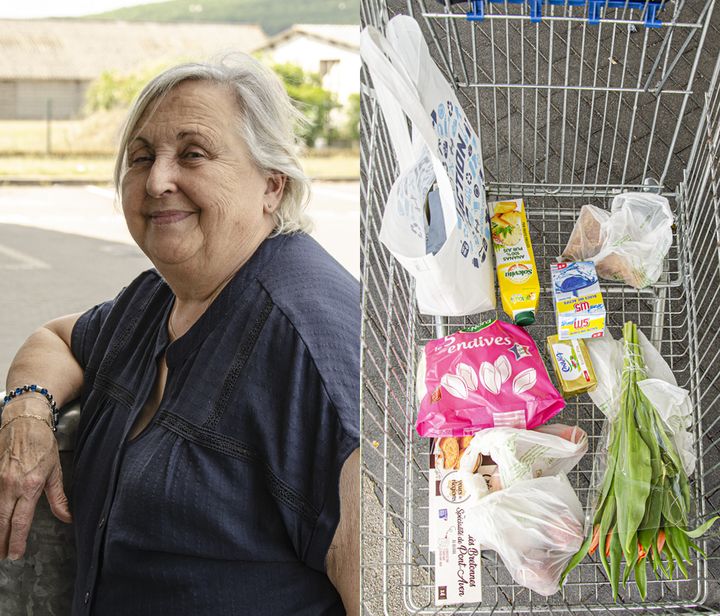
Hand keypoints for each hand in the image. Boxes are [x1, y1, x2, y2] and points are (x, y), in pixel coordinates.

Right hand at [0, 401, 71, 559]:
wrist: (24, 422)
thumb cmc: (42, 444)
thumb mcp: (55, 471)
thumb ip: (58, 498)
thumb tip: (67, 517)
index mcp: (30, 487)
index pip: (20, 521)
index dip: (17, 540)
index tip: (15, 554)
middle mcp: (10, 486)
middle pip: (1, 521)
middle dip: (1, 541)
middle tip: (2, 555)